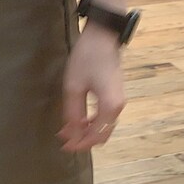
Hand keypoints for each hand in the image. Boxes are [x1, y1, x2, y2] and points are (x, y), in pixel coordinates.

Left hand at [59, 24, 125, 152]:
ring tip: (68, 131)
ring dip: (87, 132)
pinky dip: (92, 123)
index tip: (65, 147)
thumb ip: (72, 113)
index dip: (79, 144)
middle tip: (65, 141)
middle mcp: (118, 107)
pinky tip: (79, 120)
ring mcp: (118, 101)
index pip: (95, 136)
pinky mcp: (115, 96)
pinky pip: (105, 117)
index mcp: (109, 106)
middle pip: (102, 135)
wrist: (103, 36)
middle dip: (83, 140)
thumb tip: (70, 134)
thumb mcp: (73, 86)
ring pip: (104, 127)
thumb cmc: (87, 57)